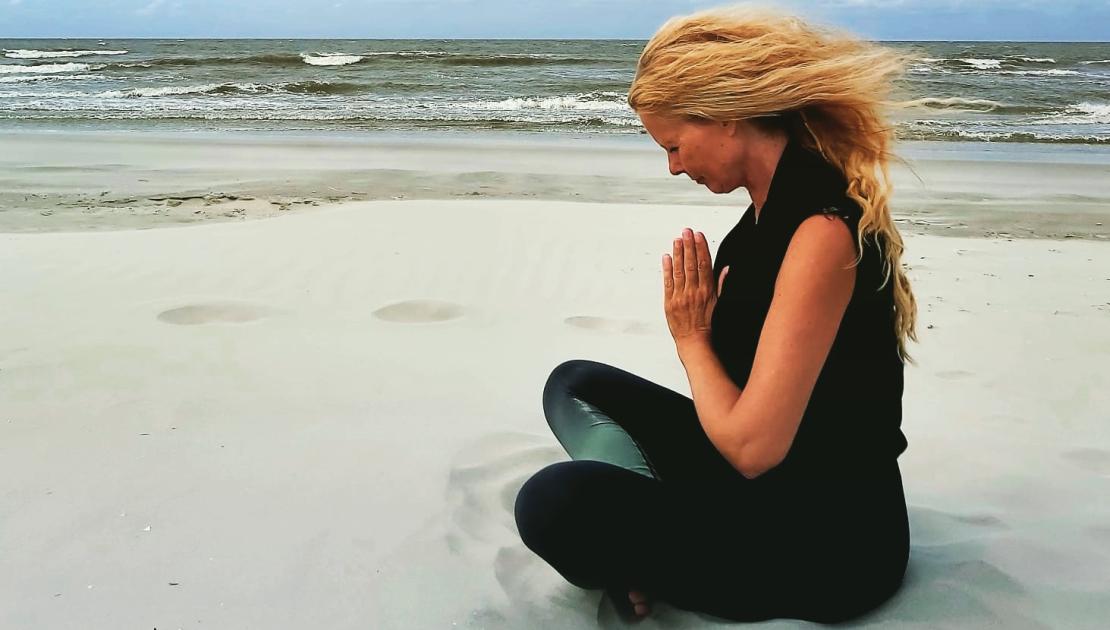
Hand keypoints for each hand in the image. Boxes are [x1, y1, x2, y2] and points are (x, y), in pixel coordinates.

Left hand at [663, 227, 728, 345]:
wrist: (694, 340)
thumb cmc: (706, 322)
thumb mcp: (718, 302)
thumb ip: (720, 283)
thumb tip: (726, 268)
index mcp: (707, 291)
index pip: (705, 265)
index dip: (701, 248)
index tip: (699, 236)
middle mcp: (694, 292)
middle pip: (692, 264)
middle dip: (689, 246)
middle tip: (687, 232)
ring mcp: (681, 296)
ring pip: (679, 271)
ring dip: (678, 253)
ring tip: (678, 239)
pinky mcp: (669, 302)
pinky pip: (668, 282)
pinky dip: (667, 269)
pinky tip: (667, 257)